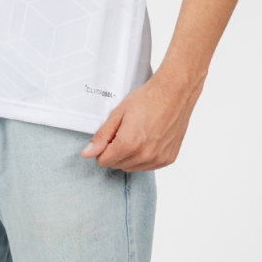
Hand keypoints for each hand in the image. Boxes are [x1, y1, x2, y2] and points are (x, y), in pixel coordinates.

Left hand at [80, 70, 202, 170]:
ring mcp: (158, 159)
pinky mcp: (168, 159)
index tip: (110, 137)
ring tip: (137, 134)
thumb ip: (102, 136)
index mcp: (129, 143)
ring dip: (130, 156)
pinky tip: (148, 140)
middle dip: (115, 152)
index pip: (104, 161)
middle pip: (118, 165)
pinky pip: (148, 166)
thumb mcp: (118, 113)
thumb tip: (87, 153)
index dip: (103, 149)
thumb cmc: (147, 99)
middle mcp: (144, 155)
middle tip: (124, 132)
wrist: (174, 93)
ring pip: (132, 168)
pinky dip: (144, 157)